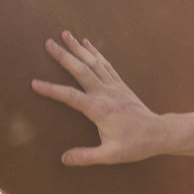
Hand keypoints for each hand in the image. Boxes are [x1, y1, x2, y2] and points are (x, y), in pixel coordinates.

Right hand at [32, 32, 167, 165]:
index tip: (34, 83)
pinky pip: (106, 64)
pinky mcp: (120, 84)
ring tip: (65, 34)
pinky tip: (87, 43)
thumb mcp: (110, 155)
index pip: (70, 96)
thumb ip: (86, 156)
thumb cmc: (135, 145)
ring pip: (93, 62)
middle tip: (48, 42)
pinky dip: (95, 52)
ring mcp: (114, 86)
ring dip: (78, 48)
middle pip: (81, 70)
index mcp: (99, 109)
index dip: (51, 90)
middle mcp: (106, 93)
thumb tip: (64, 159)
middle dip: (64, 55)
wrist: (159, 133)